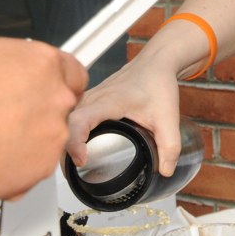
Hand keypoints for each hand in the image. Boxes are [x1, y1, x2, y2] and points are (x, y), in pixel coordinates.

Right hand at [0, 38, 86, 199]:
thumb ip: (10, 64)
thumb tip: (8, 70)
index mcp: (43, 63)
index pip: (73, 73)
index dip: (54, 85)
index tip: (42, 93)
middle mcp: (56, 96)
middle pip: (60, 107)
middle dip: (37, 115)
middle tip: (3, 121)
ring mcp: (53, 132)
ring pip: (47, 139)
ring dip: (25, 143)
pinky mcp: (43, 166)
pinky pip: (34, 168)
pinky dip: (15, 168)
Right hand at [67, 50, 183, 175]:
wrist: (156, 62)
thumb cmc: (158, 82)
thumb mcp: (168, 117)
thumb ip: (170, 145)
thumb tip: (166, 171)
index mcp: (109, 101)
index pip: (80, 120)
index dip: (75, 141)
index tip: (81, 159)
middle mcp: (94, 98)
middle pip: (66, 124)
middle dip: (64, 149)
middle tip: (72, 172)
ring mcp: (89, 98)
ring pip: (66, 120)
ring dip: (64, 141)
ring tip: (70, 166)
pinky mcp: (89, 100)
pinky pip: (71, 116)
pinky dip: (69, 133)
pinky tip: (75, 148)